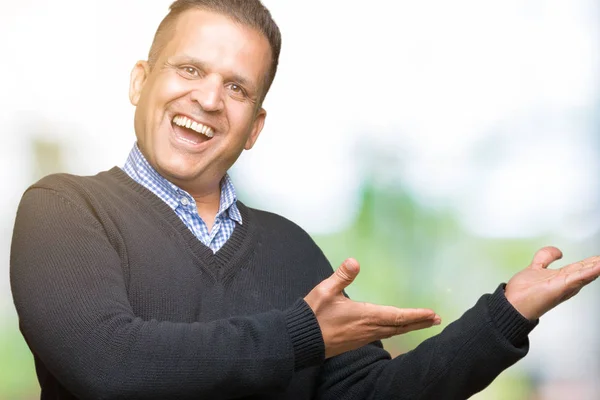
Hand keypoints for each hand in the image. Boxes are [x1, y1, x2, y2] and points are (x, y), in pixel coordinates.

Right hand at [304, 258, 440, 358]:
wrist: (300, 340)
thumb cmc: (313, 314)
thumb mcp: (325, 291)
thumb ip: (341, 276)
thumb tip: (355, 261)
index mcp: (364, 316)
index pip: (397, 316)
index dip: (416, 315)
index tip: (432, 314)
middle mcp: (368, 329)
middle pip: (400, 327)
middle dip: (419, 322)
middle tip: (437, 319)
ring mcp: (363, 337)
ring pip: (392, 332)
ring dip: (409, 327)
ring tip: (423, 322)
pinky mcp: (356, 341)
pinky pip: (383, 335)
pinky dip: (396, 331)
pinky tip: (396, 328)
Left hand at [505, 246, 599, 319]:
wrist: (513, 303)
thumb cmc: (523, 291)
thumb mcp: (536, 267)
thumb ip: (546, 257)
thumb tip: (558, 251)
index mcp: (561, 278)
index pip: (581, 267)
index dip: (592, 262)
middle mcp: (565, 283)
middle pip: (586, 270)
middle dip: (598, 264)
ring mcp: (564, 285)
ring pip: (585, 273)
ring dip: (597, 266)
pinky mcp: (560, 286)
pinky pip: (577, 277)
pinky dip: (590, 271)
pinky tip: (599, 266)